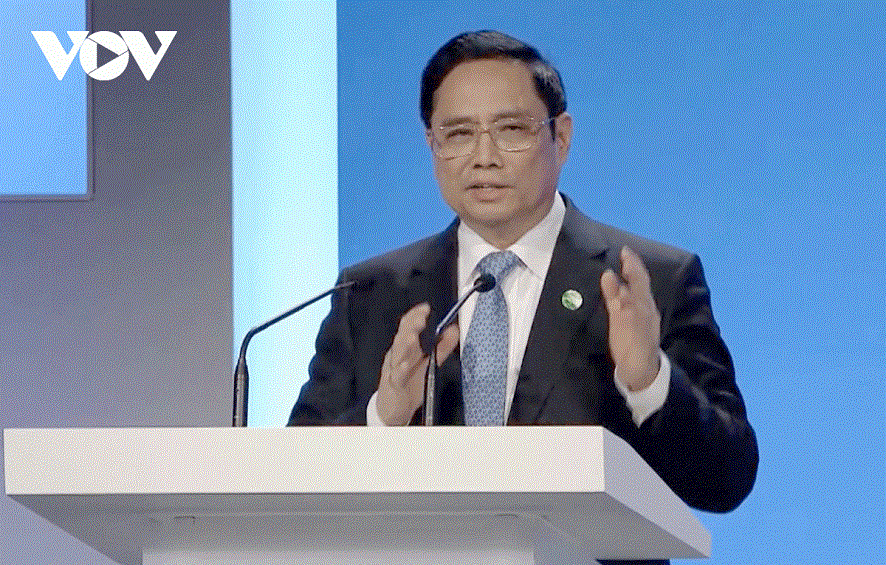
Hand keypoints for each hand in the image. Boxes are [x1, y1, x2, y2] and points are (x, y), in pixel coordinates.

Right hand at [377, 303, 459, 424]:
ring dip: (404, 345)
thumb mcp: (428, 363)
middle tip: (421, 317)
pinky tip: (404, 364)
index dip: (415, 316)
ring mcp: (393, 370)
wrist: (391, 410)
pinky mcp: (393, 385)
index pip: (408, 327)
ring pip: (397, 354)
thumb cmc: (409, 384)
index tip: (425, 308)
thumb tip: (454, 329)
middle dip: (411, 326)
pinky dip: (400, 370)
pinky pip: (396, 376)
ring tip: (412, 337)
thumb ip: (442, 347)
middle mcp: (398, 356)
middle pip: (402, 337)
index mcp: (405, 348)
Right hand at [600, 246, 660, 390]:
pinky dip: (630, 294)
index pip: (638, 276)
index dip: (632, 262)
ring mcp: (645, 318)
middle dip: (634, 269)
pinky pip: (636, 303)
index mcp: (642, 303)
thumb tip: (609, 274)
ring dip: (632, 281)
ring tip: (623, 273)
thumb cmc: (631, 344)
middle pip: (641, 283)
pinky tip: (625, 298)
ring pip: (640, 293)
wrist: (642, 371)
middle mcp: (647, 307)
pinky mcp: (640, 327)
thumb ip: (615, 297)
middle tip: (624, 257)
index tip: (625, 249)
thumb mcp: (621, 319)